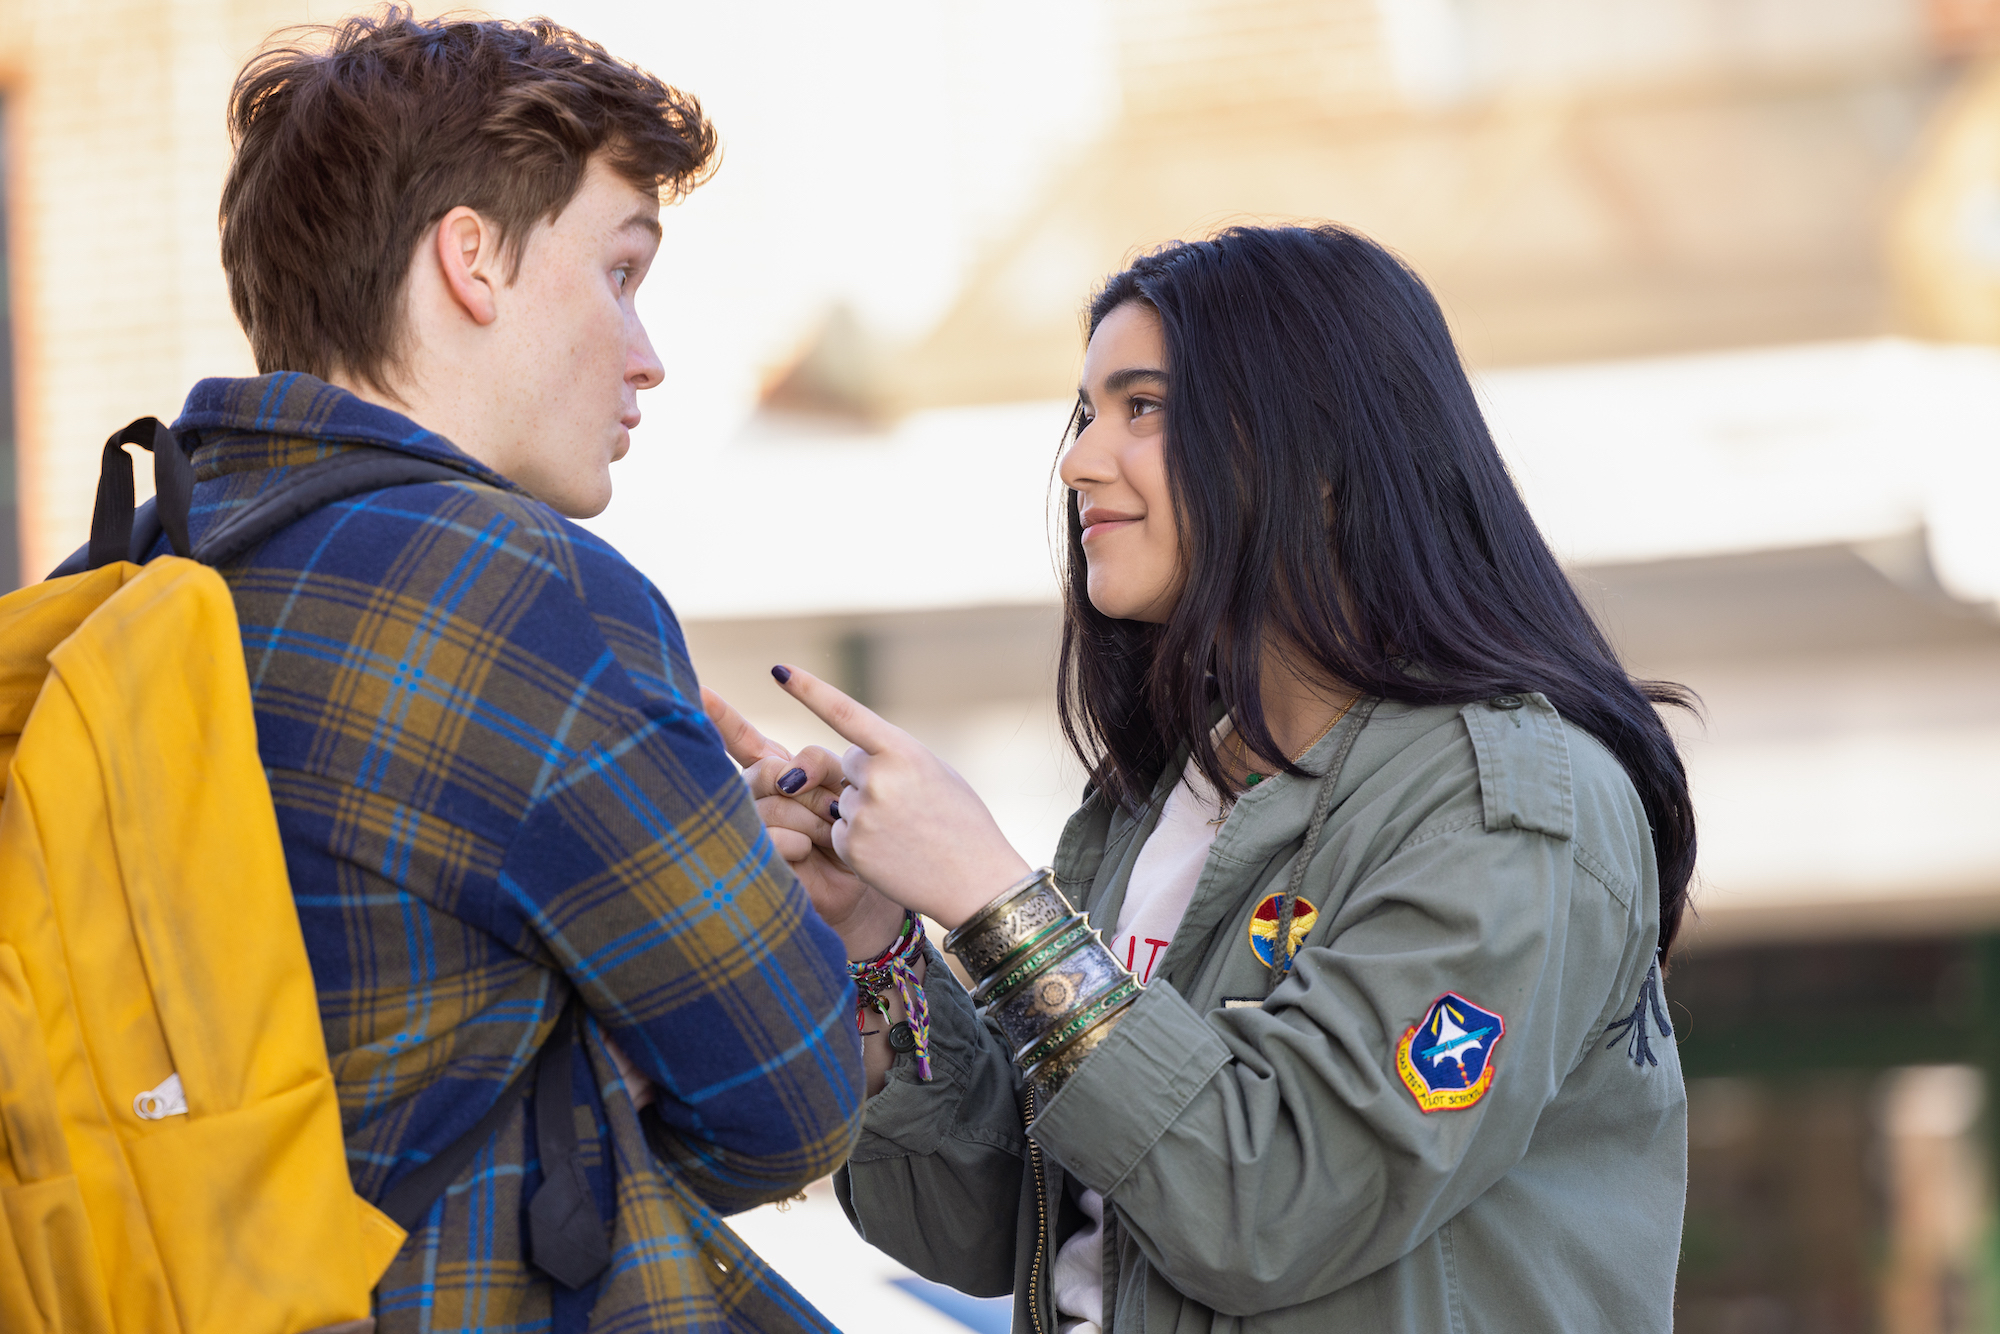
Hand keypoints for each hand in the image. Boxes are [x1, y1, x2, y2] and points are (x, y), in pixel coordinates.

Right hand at [701, 686, 904, 957]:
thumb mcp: (846, 784)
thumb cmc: (866, 829)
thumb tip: (788, 774)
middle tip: (832, 806)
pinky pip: (771, 837)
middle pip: (764, 769)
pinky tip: (812, 853)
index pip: (742, 739)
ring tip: (828, 834)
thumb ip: (818, 764)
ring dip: (809, 817)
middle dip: (805, 784)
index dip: (719, 714)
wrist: (875, 884)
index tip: (699, 686)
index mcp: (780, 774)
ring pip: (769, 803)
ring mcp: (755, 831)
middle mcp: (760, 799)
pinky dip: (800, 842)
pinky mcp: (760, 862)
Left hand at [768, 666, 1029, 929]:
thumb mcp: (937, 773)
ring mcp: (861, 814)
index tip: (779, 670)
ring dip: (865, 811)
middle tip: (907, 804)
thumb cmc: (962, 822)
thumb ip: (894, 757)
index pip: (845, 712)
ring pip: (843, 799)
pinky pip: (838, 831)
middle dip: (868, 777)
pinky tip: (891, 852)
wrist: (976, 882)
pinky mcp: (850, 847)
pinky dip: (860, 840)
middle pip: (847, 763)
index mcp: (903, 751)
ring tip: (905, 833)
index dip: (808, 689)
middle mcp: (877, 778)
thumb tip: (852, 759)